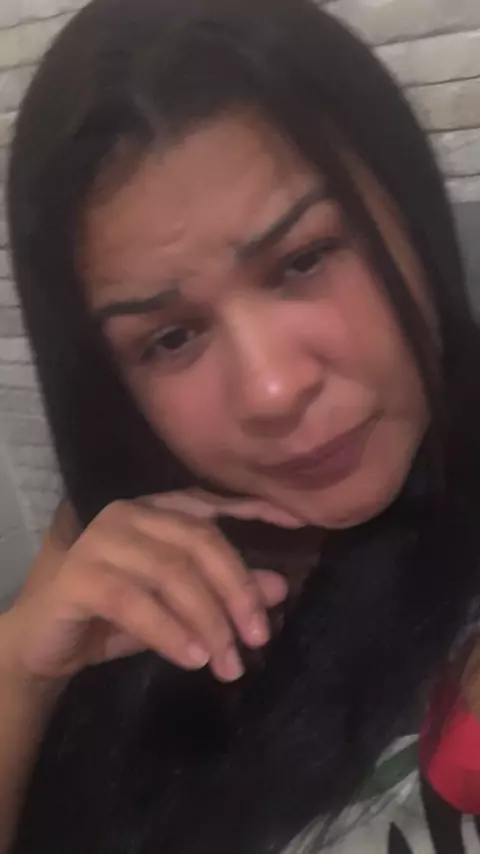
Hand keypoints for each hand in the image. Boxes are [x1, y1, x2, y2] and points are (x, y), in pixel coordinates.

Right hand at [1, 490, 302, 688]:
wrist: (46, 644)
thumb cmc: (118, 617)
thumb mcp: (181, 607)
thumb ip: (223, 593)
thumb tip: (279, 589)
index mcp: (156, 510)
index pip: (212, 503)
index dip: (255, 509)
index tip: (299, 524)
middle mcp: (130, 513)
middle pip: (200, 542)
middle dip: (236, 590)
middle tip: (259, 636)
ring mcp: (101, 540)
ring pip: (172, 573)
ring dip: (208, 620)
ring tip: (227, 663)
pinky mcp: (78, 575)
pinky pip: (135, 602)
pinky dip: (169, 631)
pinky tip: (193, 659)